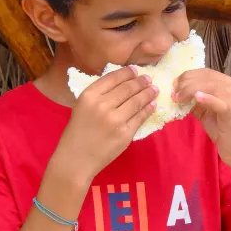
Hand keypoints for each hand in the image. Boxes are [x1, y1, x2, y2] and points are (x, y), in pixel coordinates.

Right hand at [55, 67, 157, 181]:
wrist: (76, 160)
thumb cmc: (77, 132)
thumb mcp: (81, 107)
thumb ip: (98, 95)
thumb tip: (122, 83)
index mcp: (89, 96)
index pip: (113, 78)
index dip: (127, 72)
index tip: (135, 70)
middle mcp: (102, 105)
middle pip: (128, 88)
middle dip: (141, 81)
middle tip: (148, 79)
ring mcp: (115, 120)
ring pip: (137, 101)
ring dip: (148, 93)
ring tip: (154, 89)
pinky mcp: (125, 134)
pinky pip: (140, 117)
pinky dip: (148, 109)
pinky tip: (152, 105)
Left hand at [172, 69, 230, 168]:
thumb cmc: (222, 130)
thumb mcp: (206, 111)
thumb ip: (195, 99)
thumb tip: (177, 91)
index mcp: (230, 84)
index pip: (207, 73)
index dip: (189, 75)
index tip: (174, 83)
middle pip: (207, 78)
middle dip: (186, 83)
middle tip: (173, 92)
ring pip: (211, 87)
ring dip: (190, 90)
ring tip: (178, 98)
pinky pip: (219, 103)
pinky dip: (207, 99)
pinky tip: (196, 98)